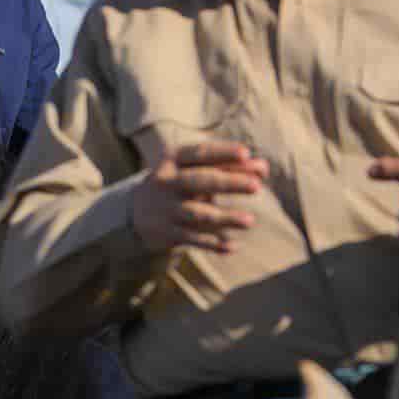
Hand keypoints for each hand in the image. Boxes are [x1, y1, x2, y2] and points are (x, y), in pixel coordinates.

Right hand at [132, 141, 267, 254]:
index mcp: (172, 160)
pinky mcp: (166, 232)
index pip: (199, 153)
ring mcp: (165, 208)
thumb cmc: (178, 184)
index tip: (245, 153)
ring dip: (224, 217)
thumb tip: (263, 167)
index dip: (222, 152)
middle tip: (256, 186)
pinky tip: (232, 246)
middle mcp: (166, 182)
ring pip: (197, 213)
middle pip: (199, 181)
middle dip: (228, 182)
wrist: (135, 212)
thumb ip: (228, 167)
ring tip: (250, 221)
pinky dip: (212, 243)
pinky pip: (192, 238)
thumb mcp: (194, 170)